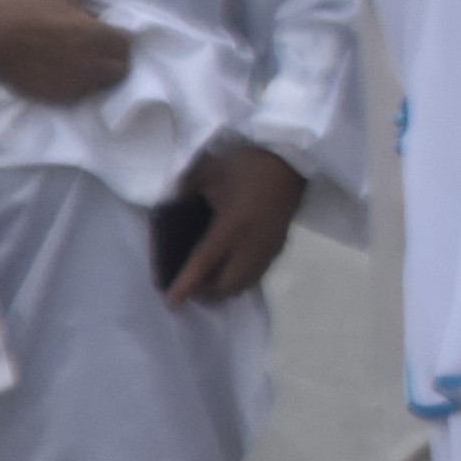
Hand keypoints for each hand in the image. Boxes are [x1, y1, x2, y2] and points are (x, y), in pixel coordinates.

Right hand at [0, 0, 134, 105]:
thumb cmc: (24, 7)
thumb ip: (88, 11)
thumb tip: (100, 21)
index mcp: (95, 36)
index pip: (127, 44)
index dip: (118, 38)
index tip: (108, 34)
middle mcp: (90, 65)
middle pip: (121, 70)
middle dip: (114, 59)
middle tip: (99, 50)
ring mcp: (73, 85)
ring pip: (101, 86)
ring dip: (97, 74)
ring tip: (81, 62)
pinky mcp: (56, 98)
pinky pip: (78, 94)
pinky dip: (77, 84)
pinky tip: (64, 72)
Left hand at [162, 141, 305, 306]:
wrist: (292, 159)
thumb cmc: (247, 163)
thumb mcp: (208, 170)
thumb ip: (185, 192)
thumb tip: (169, 207)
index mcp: (230, 227)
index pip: (203, 265)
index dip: (186, 285)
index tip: (171, 301)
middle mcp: (250, 246)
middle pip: (226, 285)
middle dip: (205, 291)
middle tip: (188, 283)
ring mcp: (267, 249)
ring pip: (243, 284)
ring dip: (224, 288)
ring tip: (208, 279)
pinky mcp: (278, 246)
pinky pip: (256, 275)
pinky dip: (240, 279)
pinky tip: (231, 266)